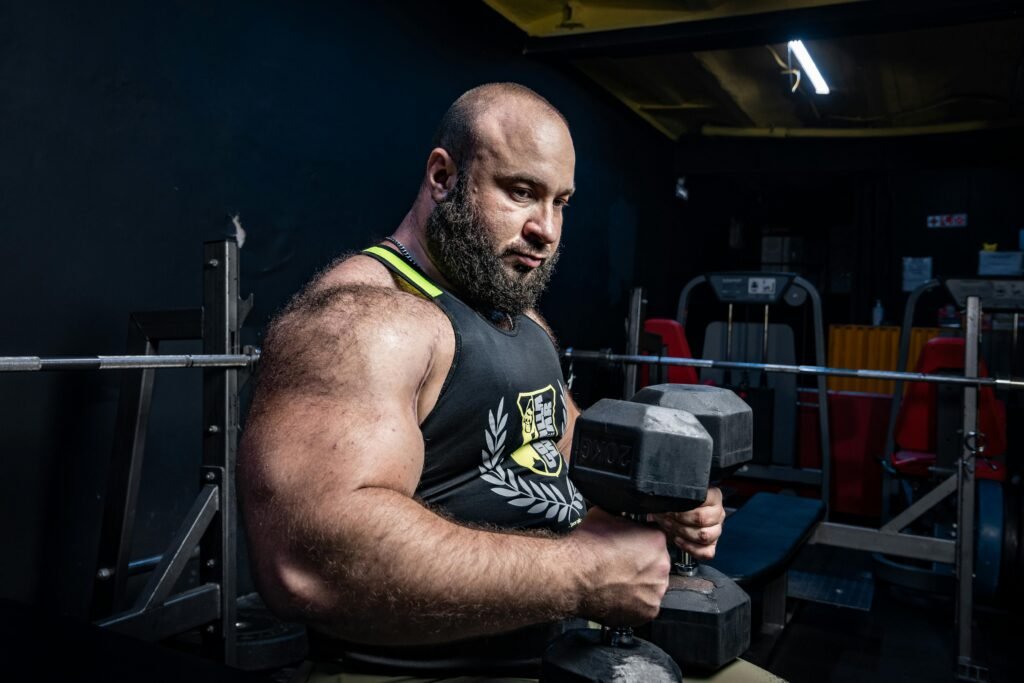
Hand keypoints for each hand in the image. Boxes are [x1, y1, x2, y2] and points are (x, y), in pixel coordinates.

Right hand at [570, 507, 670, 625]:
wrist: (573, 575)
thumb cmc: (586, 547)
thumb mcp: (604, 514)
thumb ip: (620, 515)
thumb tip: (620, 512)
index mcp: (656, 540)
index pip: (655, 538)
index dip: (641, 542)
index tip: (629, 548)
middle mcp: (661, 566)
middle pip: (656, 564)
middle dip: (642, 565)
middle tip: (622, 566)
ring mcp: (656, 591)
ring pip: (652, 586)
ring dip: (639, 585)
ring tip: (618, 583)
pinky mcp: (648, 612)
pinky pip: (645, 606)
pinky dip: (634, 604)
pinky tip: (618, 596)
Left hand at [650, 486, 724, 561]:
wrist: (677, 519)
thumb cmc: (678, 507)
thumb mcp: (675, 499)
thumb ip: (670, 498)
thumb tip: (659, 503)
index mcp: (713, 497)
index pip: (702, 501)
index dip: (682, 508)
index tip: (669, 509)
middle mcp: (718, 514)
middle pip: (701, 519)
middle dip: (679, 520)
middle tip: (667, 519)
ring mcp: (716, 531)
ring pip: (704, 536)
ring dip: (683, 533)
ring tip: (671, 528)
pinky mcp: (712, 546)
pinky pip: (706, 552)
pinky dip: (690, 548)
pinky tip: (678, 540)